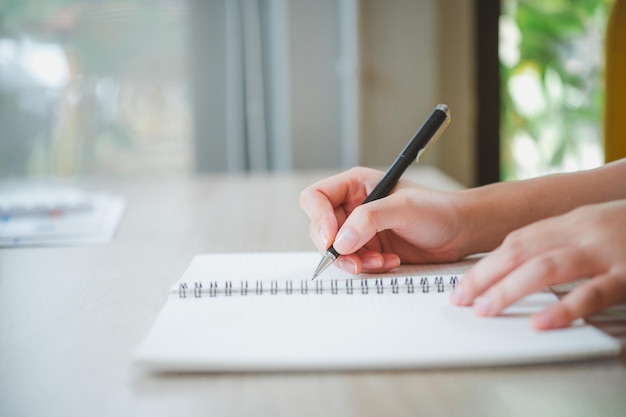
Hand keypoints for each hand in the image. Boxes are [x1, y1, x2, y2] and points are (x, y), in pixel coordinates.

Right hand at [299, 167, 465, 273]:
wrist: (460, 232)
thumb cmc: (437, 209)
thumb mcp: (403, 208)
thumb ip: (370, 220)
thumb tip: (340, 241)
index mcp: (355, 186)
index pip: (316, 198)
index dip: (318, 218)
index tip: (331, 240)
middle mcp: (353, 207)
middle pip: (321, 229)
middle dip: (337, 249)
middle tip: (356, 261)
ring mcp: (360, 230)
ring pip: (336, 251)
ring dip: (355, 261)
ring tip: (382, 261)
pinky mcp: (369, 249)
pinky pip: (354, 263)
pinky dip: (368, 267)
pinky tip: (390, 261)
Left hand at [450, 200, 625, 329]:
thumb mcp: (591, 226)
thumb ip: (557, 241)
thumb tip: (516, 262)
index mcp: (569, 221)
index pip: (515, 241)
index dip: (485, 264)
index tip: (463, 285)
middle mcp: (581, 231)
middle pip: (521, 251)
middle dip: (486, 276)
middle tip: (462, 300)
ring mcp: (605, 250)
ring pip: (547, 267)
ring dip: (511, 290)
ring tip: (486, 310)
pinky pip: (593, 292)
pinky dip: (564, 308)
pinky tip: (541, 323)